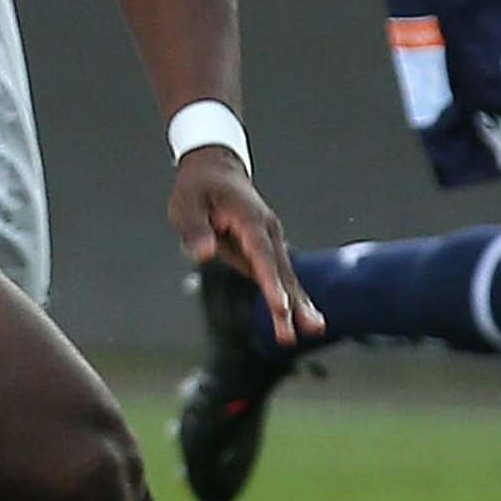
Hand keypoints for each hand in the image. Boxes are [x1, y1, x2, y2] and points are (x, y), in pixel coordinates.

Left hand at [168, 148, 323, 347]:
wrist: (216, 170)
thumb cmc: (199, 188)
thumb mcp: (186, 204)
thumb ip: (195, 229)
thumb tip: (204, 254)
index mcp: (248, 218)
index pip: (261, 253)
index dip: (271, 281)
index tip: (281, 307)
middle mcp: (267, 230)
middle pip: (280, 270)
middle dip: (291, 302)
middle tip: (302, 330)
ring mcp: (271, 240)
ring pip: (286, 276)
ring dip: (299, 305)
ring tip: (313, 330)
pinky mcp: (268, 249)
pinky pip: (282, 277)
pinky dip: (294, 298)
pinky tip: (307, 321)